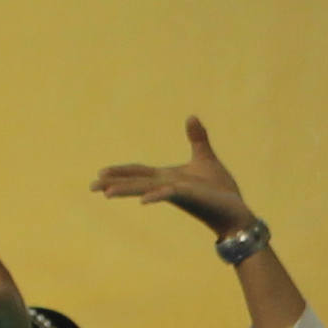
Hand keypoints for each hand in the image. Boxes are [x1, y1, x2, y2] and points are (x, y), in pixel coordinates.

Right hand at [91, 116, 257, 235]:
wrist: (236, 211)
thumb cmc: (220, 190)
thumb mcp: (205, 158)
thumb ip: (196, 138)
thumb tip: (191, 117)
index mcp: (168, 177)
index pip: (140, 173)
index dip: (121, 172)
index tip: (101, 173)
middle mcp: (168, 186)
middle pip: (136, 182)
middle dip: (114, 183)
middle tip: (91, 187)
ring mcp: (178, 193)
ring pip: (147, 189)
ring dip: (127, 190)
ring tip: (106, 193)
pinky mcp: (191, 196)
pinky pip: (170, 194)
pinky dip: (156, 196)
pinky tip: (143, 200)